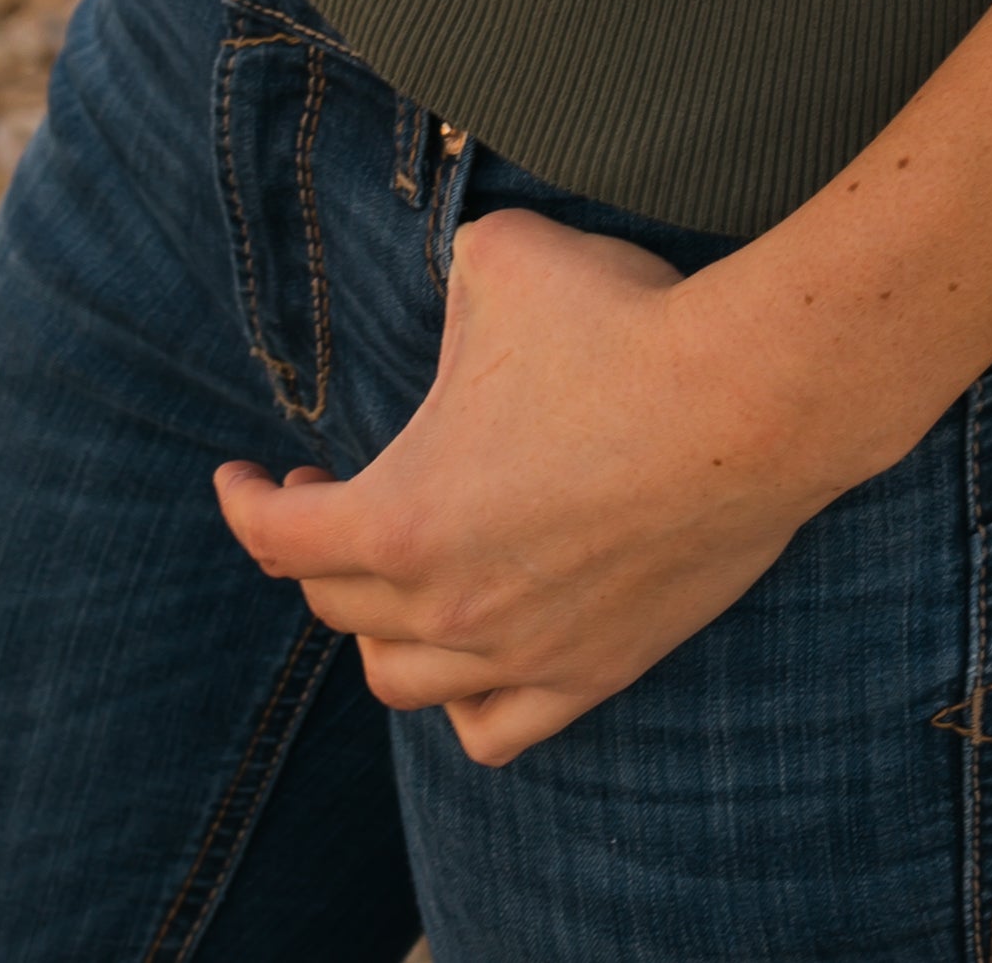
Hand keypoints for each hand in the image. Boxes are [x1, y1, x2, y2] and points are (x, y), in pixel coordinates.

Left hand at [215, 206, 837, 766]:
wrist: (749, 400)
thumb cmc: (623, 324)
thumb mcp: (499, 261)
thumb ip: (445, 282)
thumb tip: (448, 284)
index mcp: (401, 517)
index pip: (278, 537)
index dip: (244, 500)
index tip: (242, 476)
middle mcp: (448, 607)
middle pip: (337, 603)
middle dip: (313, 544)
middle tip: (327, 492)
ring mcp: (521, 653)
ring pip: (401, 680)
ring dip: (377, 628)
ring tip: (393, 575)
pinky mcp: (593, 672)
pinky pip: (493, 730)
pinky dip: (462, 703)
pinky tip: (468, 657)